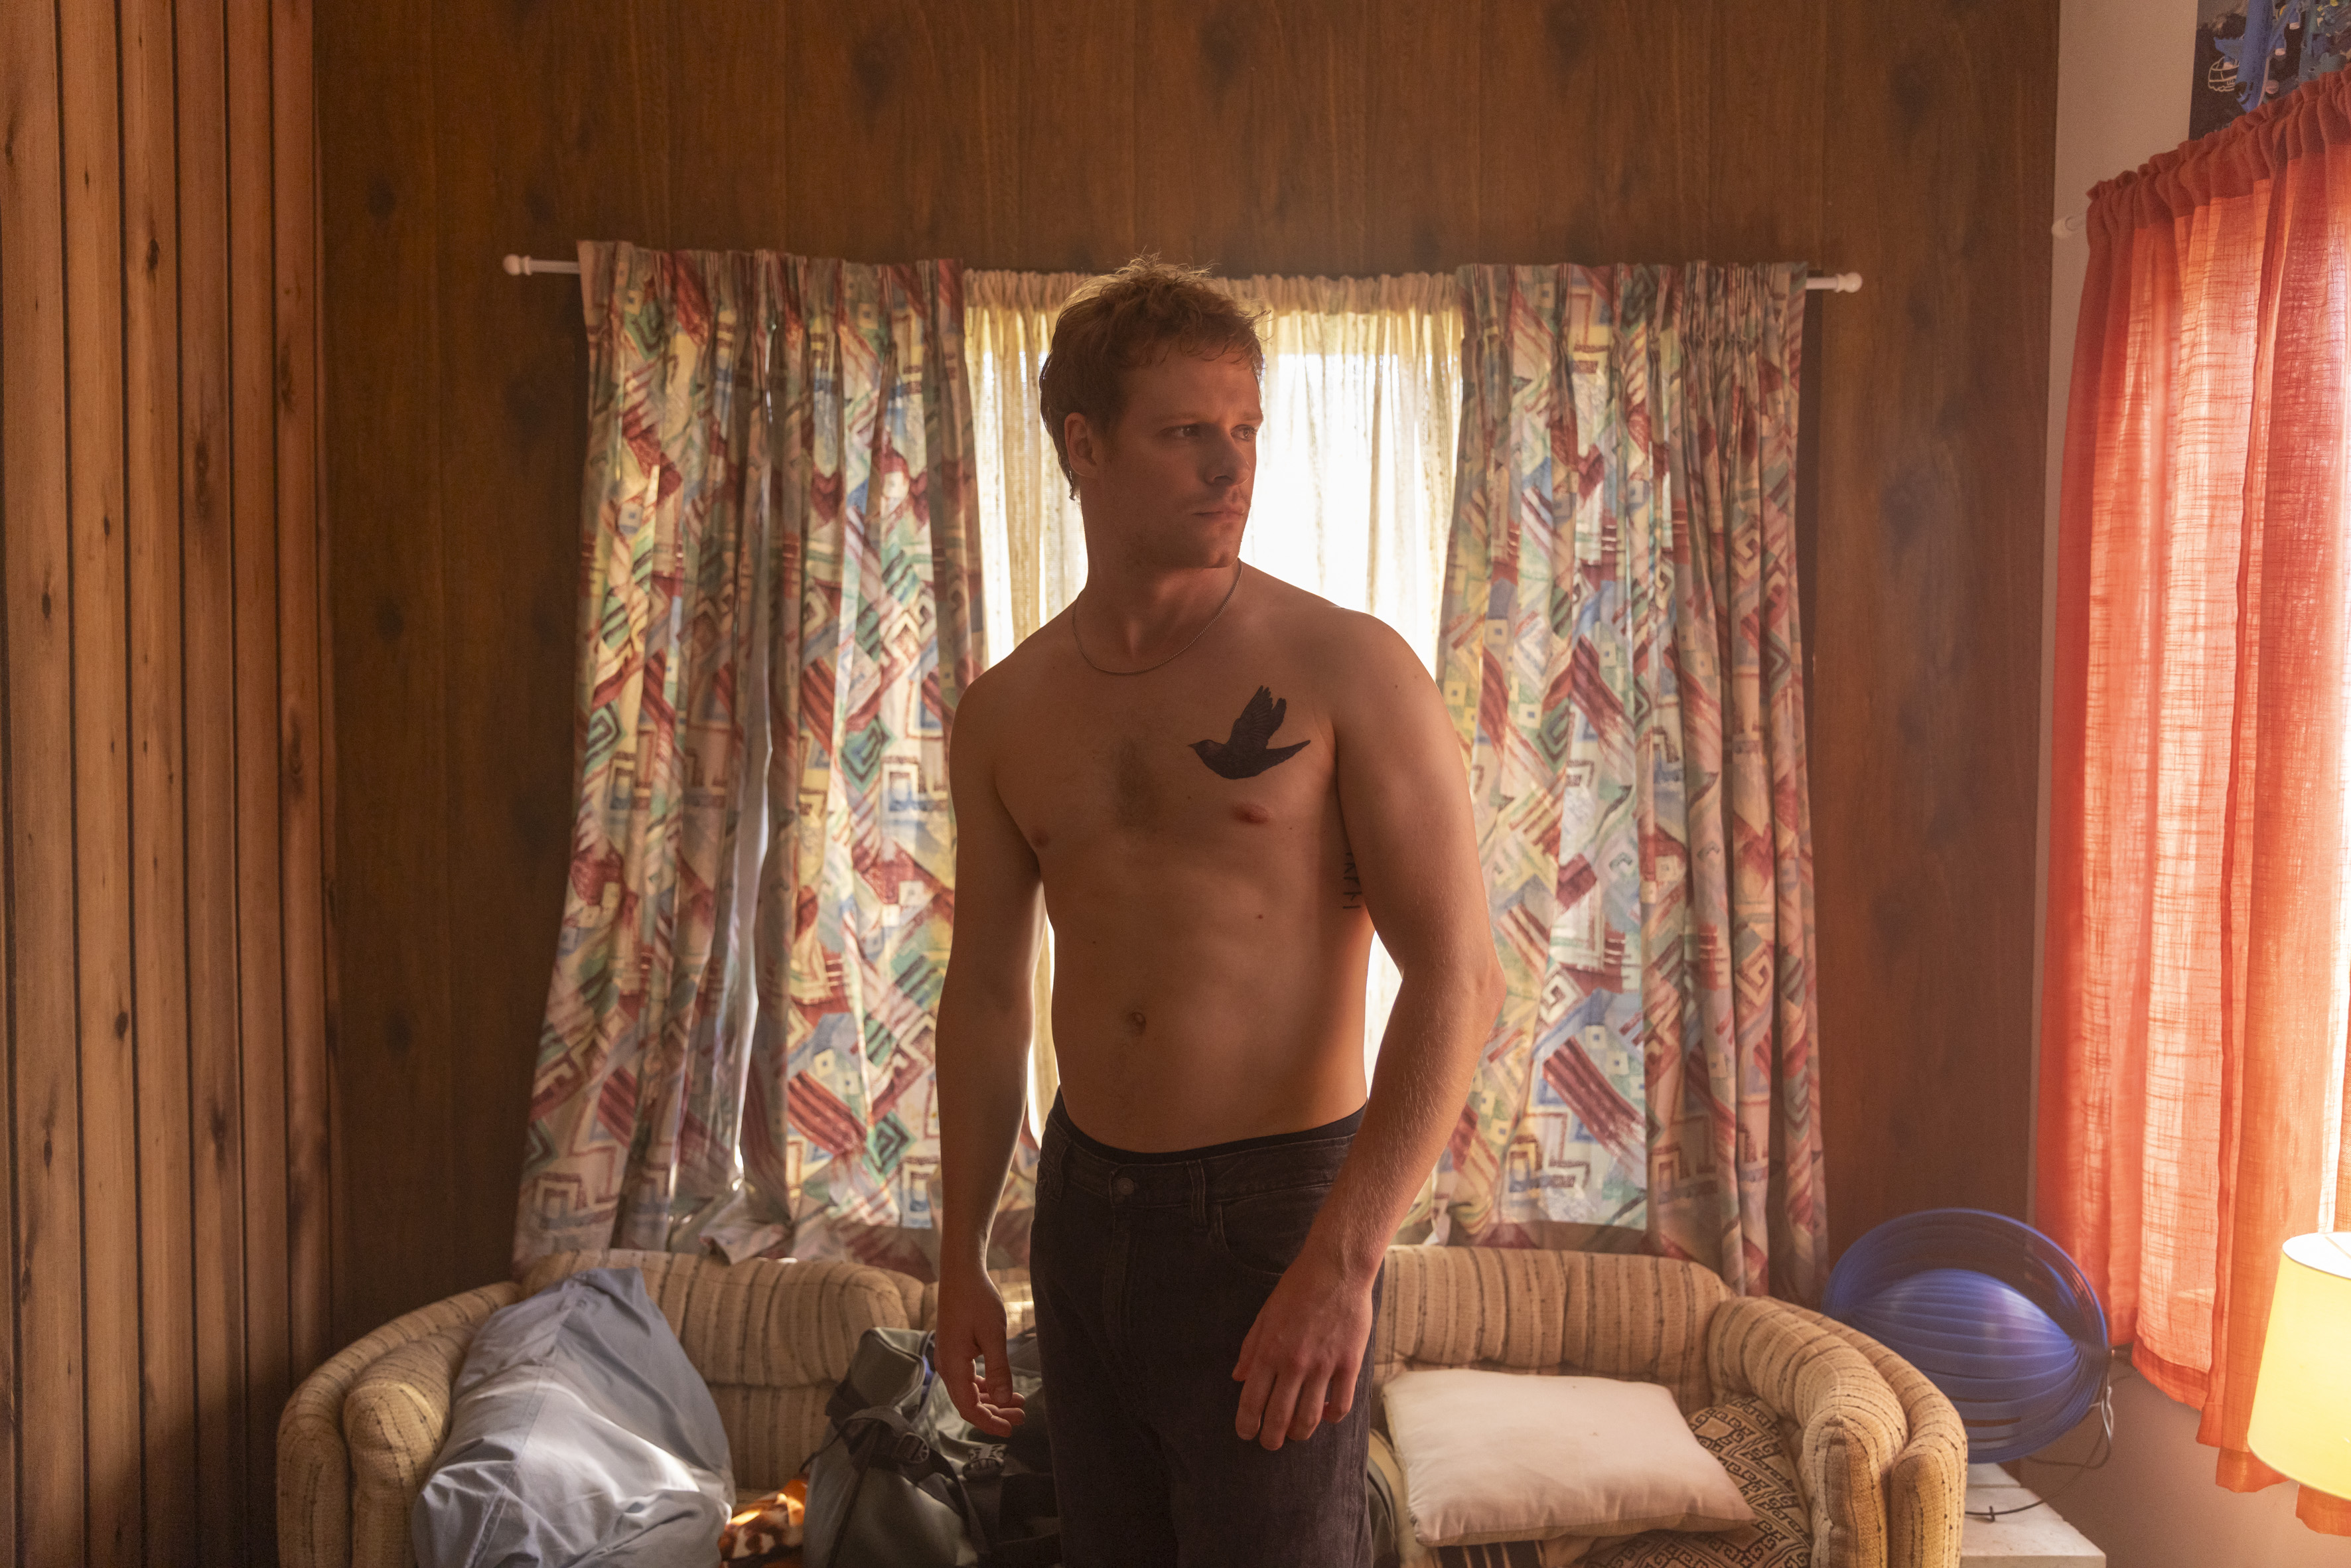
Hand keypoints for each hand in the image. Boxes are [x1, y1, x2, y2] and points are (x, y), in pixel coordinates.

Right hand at [936, 1259, 1026, 1435]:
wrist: (961, 1273)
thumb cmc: (977, 1299)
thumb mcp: (993, 1335)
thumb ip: (998, 1369)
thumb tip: (1004, 1400)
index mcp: (954, 1366)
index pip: (969, 1408)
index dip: (989, 1423)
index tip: (1010, 1430)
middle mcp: (948, 1367)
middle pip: (969, 1404)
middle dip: (995, 1413)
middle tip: (1022, 1416)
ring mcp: (950, 1359)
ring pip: (970, 1393)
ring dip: (992, 1400)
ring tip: (1018, 1403)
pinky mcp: (955, 1352)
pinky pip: (969, 1379)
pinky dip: (986, 1387)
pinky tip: (1002, 1387)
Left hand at [1230, 1248, 1375, 1450]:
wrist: (1337, 1269)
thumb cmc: (1297, 1288)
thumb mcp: (1265, 1315)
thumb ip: (1251, 1349)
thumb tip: (1238, 1378)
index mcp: (1269, 1352)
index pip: (1252, 1401)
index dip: (1247, 1424)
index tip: (1246, 1434)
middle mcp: (1294, 1364)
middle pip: (1280, 1418)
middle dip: (1272, 1439)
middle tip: (1270, 1444)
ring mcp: (1323, 1366)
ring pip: (1310, 1418)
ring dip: (1300, 1433)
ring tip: (1296, 1434)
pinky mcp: (1349, 1365)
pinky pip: (1340, 1405)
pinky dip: (1331, 1417)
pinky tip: (1326, 1414)